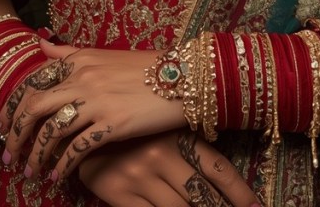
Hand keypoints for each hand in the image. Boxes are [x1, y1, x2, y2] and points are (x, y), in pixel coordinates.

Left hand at [4, 40, 186, 180]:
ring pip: (51, 131)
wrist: (182, 76)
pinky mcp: (112, 123)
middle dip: (15, 133)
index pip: (33, 81)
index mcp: (79, 59)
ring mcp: (96, 100)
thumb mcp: (103, 53)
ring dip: (36, 155)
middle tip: (9, 154)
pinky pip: (76, 149)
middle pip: (33, 106)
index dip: (13, 105)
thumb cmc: (145, 67)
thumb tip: (39, 42)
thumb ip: (69, 52)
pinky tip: (57, 178)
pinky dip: (62, 167)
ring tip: (31, 172)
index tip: (4, 124)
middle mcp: (83, 77)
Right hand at [78, 130, 259, 206]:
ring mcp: (141, 177)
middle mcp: (163, 156)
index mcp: (177, 135)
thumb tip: (216, 172)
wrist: (78, 124)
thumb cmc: (128, 125)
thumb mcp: (160, 126)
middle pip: (203, 195)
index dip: (240, 193)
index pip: (219, 169)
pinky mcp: (121, 195)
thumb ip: (187, 144)